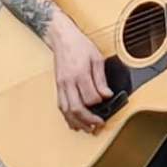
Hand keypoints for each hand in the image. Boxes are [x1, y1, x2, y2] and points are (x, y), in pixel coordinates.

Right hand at [47, 16, 112, 132]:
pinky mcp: (58, 87)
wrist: (62, 38)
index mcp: (80, 74)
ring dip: (77, 122)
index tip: (108, 101)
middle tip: (98, 125)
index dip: (100, 103)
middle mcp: (68, 82)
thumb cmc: (80, 46)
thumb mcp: (96, 58)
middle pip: (76, 108)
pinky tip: (75, 122)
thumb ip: (101, 78)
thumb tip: (106, 94)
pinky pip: (61, 106)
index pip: (90, 97)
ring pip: (66, 110)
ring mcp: (61, 86)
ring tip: (88, 128)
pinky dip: (68, 117)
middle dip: (88, 120)